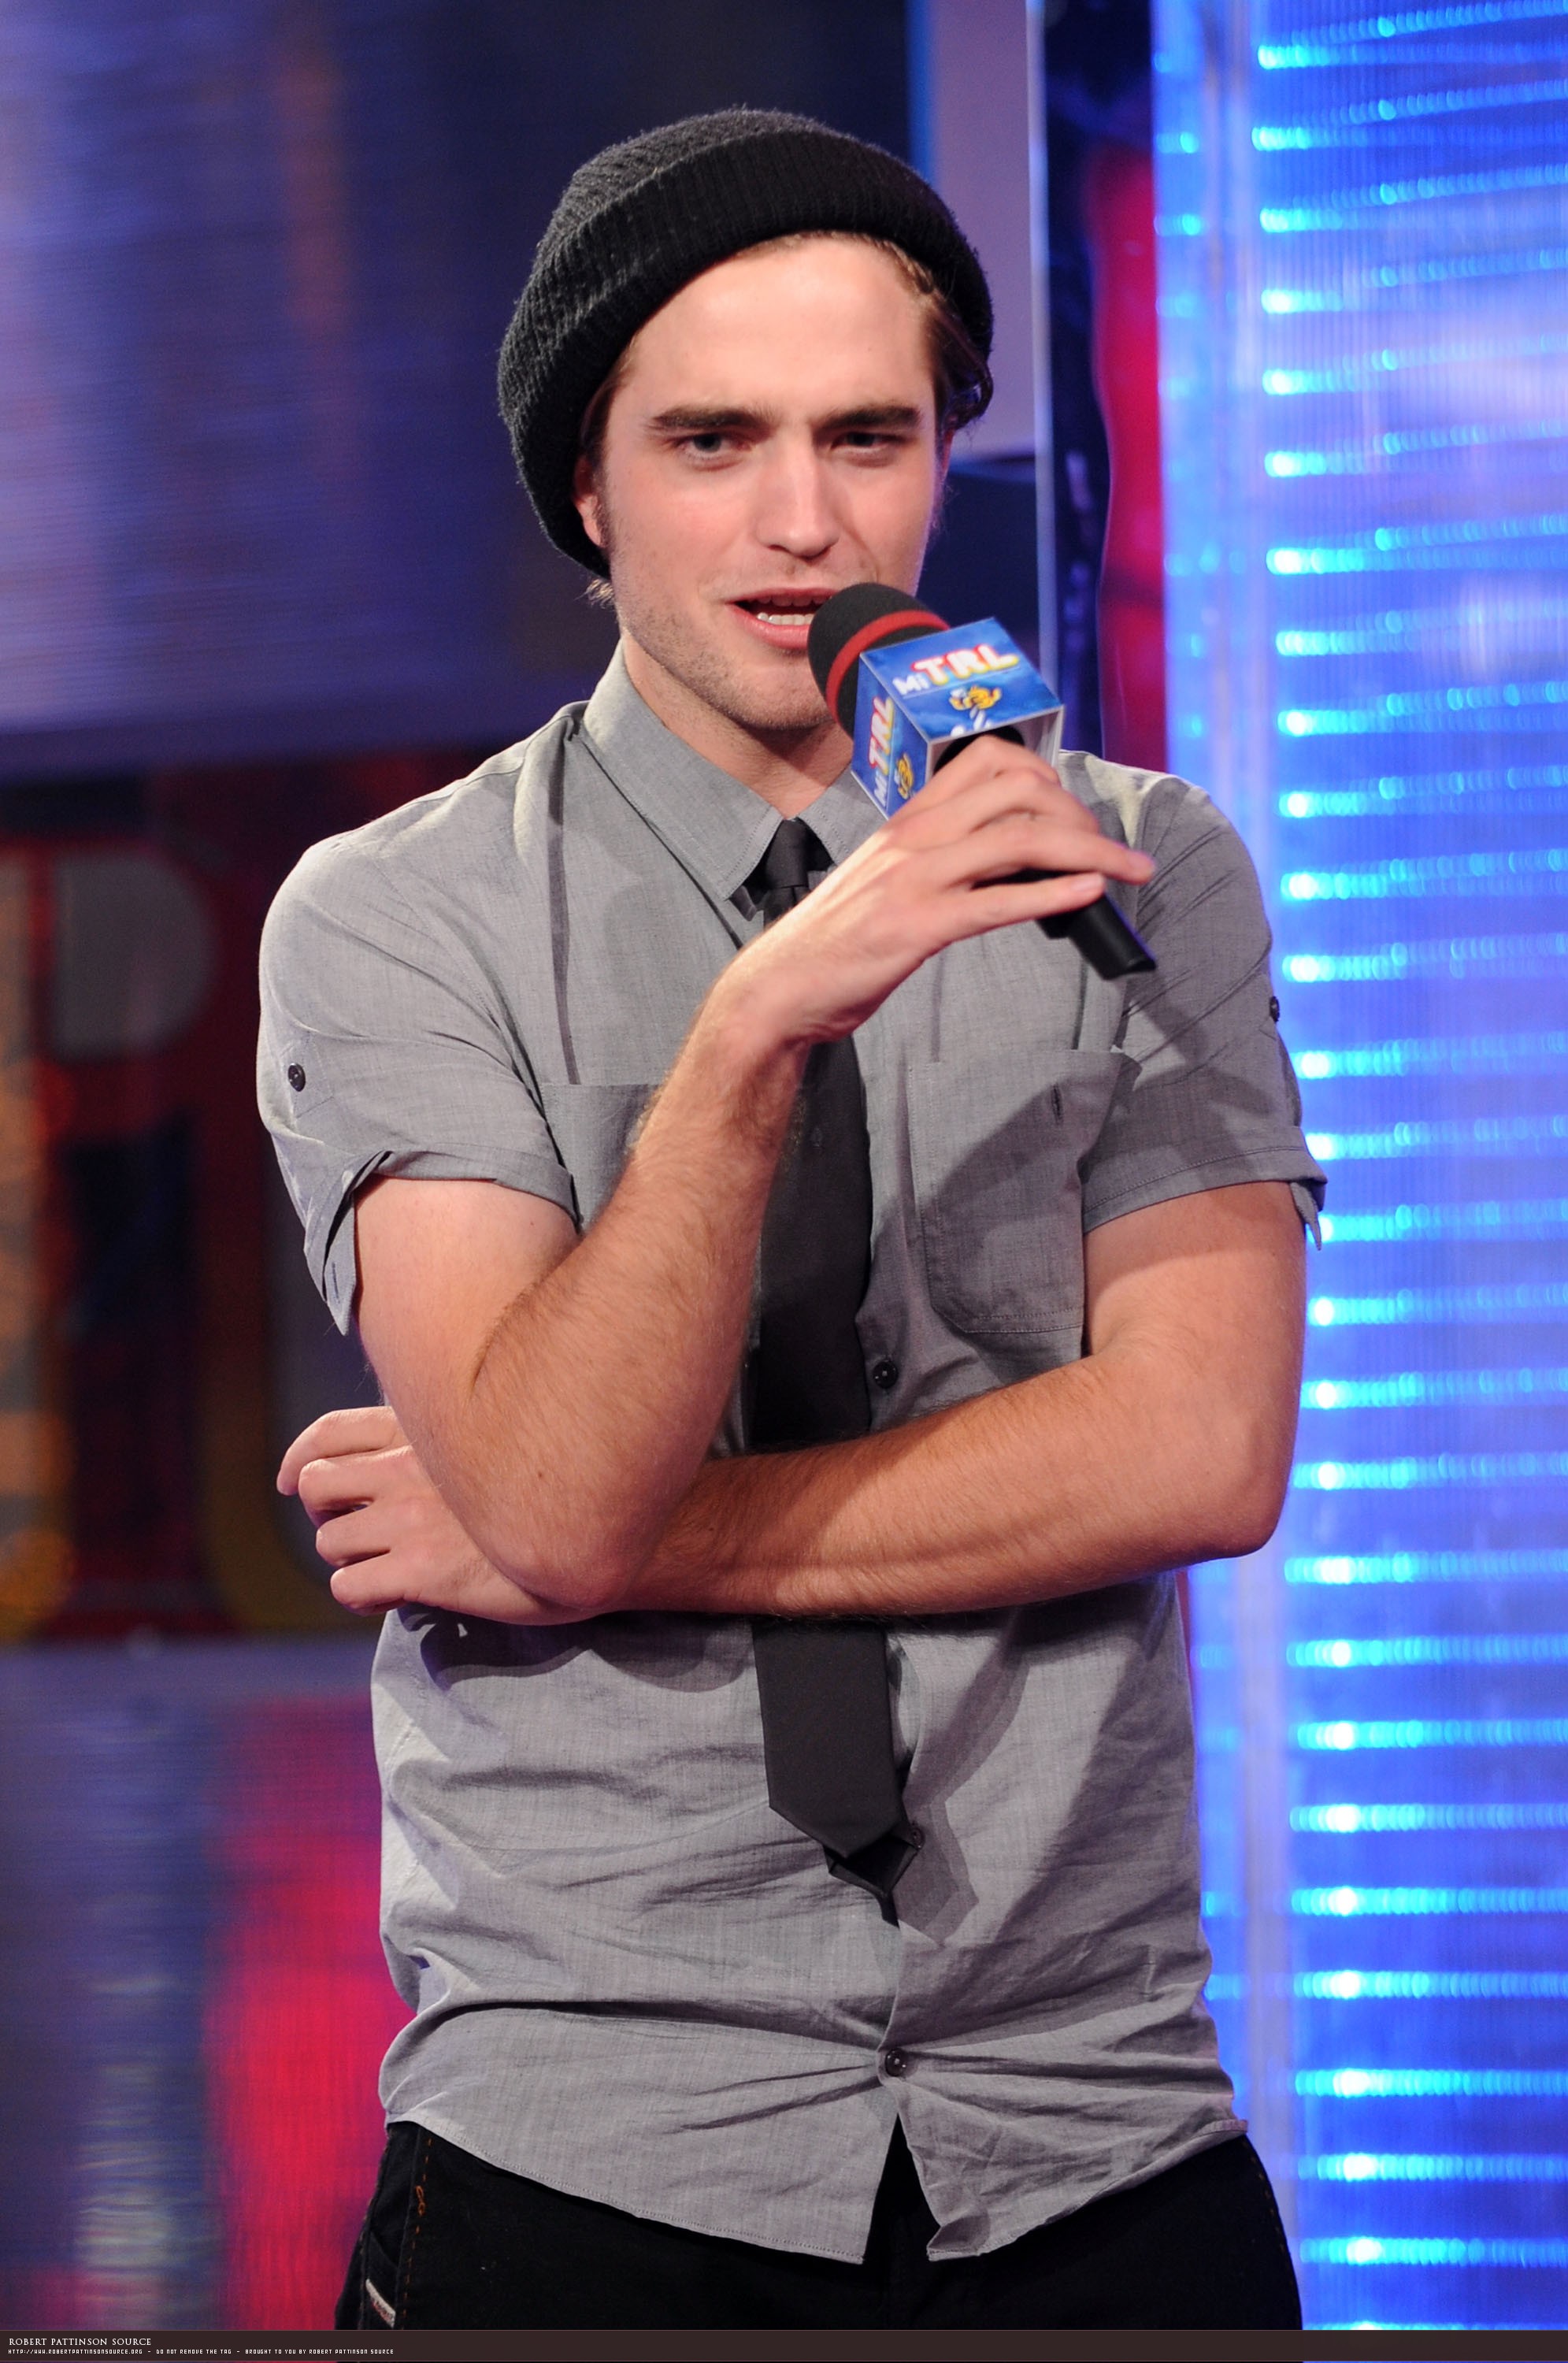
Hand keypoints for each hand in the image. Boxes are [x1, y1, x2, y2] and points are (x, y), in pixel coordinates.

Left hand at [277, 1406, 571, 1623]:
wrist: (593, 1534)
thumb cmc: (550, 1495)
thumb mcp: (494, 1442)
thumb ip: (447, 1440)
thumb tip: (411, 1451)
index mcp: (424, 1431)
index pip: (331, 1432)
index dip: (299, 1457)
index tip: (291, 1480)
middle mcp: (410, 1467)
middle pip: (316, 1484)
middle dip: (325, 1514)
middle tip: (355, 1533)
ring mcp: (412, 1518)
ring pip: (329, 1542)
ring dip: (348, 1561)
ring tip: (383, 1571)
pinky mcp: (422, 1569)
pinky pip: (351, 1587)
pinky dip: (360, 1598)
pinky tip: (391, 1598)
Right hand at [713, 740, 1154, 1049]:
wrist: (780, 987)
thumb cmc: (837, 941)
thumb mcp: (887, 880)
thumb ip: (939, 860)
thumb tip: (1006, 864)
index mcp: (908, 820)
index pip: (990, 759)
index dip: (1049, 775)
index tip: (1075, 812)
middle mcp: (914, 836)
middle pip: (1021, 792)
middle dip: (1084, 817)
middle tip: (1112, 853)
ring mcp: (914, 878)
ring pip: (1021, 839)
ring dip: (1091, 853)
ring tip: (1128, 873)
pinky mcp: (916, 927)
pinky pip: (997, 901)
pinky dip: (1053, 895)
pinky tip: (1089, 897)